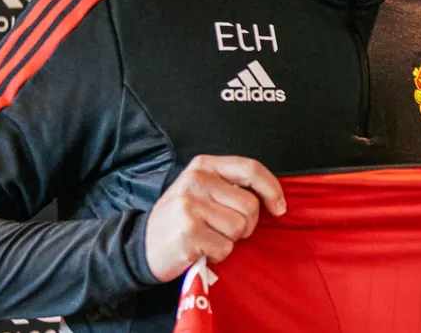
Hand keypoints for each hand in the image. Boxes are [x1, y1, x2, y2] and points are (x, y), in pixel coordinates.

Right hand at [145, 154, 285, 282]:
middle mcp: (196, 181)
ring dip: (229, 240)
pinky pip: (225, 247)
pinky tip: (200, 249)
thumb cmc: (179, 219)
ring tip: (208, 237)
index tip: (280, 207)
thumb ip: (230, 186)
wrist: (141, 246)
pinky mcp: (189, 232)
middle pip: (250, 205)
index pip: (250, 169)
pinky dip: (217, 254)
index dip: (272, 189)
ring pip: (240, 228)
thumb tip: (273, 198)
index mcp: (203, 166)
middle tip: (223, 229)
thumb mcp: (200, 190)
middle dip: (246, 224)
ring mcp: (191, 206)